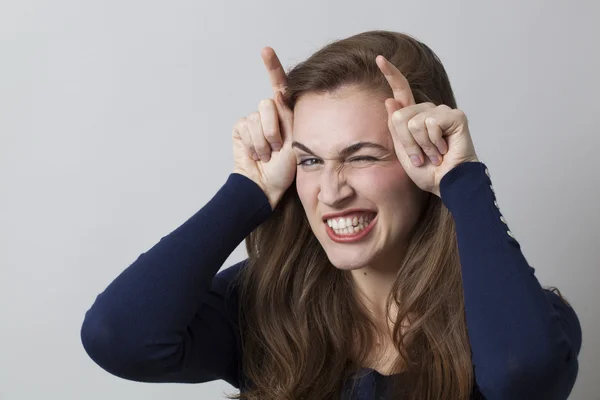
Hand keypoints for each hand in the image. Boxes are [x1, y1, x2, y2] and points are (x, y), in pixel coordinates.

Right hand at [232, 47, 296, 208]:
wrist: (267, 185)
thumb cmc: (286, 167)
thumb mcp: (296, 139)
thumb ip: (288, 115)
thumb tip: (276, 92)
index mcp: (286, 112)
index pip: (279, 85)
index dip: (272, 67)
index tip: (265, 51)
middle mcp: (269, 113)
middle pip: (267, 103)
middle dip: (273, 128)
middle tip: (278, 148)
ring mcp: (254, 120)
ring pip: (256, 117)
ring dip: (263, 141)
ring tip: (268, 154)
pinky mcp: (241, 128)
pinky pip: (245, 127)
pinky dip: (252, 144)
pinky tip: (256, 154)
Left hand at [376, 55, 479, 196]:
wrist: (444, 183)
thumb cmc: (426, 170)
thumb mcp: (402, 150)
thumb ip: (396, 126)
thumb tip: (390, 99)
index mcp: (414, 117)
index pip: (401, 91)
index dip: (391, 74)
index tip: (379, 59)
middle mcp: (427, 111)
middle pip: (399, 115)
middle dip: (406, 142)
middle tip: (421, 156)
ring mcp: (442, 112)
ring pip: (414, 121)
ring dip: (420, 145)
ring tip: (433, 154)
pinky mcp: (455, 116)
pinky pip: (430, 124)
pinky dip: (433, 142)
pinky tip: (443, 150)